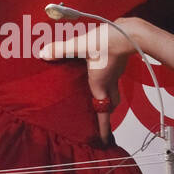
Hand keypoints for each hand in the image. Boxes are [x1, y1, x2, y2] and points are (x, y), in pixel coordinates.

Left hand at [39, 17, 145, 141]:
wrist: (130, 32)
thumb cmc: (106, 42)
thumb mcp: (80, 46)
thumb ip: (61, 50)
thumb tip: (43, 53)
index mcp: (99, 84)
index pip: (103, 113)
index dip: (103, 129)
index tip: (103, 141)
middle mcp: (109, 82)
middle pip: (110, 104)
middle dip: (105, 113)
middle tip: (99, 117)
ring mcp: (116, 73)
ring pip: (113, 91)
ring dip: (107, 96)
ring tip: (96, 95)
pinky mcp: (118, 62)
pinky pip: (113, 77)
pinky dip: (107, 79)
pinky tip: (98, 70)